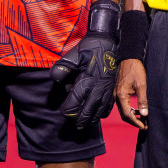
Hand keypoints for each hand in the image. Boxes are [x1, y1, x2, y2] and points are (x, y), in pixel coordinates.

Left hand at [50, 0, 120, 130]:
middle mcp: (97, 86)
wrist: (109, 40)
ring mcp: (106, 87)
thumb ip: (63, 68)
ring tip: (86, 125)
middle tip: (75, 127)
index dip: (69, 110)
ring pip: (100, 108)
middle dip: (81, 119)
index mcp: (87, 79)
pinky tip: (99, 116)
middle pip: (89, 108)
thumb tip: (55, 80)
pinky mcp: (112, 86)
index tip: (64, 114)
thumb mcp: (73, 54)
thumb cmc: (89, 48)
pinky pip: (109, 103)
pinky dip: (103, 112)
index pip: (76, 100)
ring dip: (93, 118)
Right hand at [114, 58, 147, 128]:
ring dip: (132, 117)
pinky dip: (130, 110)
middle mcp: (116, 97)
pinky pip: (123, 105)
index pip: (127, 114)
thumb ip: (142, 100)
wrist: (129, 59)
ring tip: (143, 119)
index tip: (144, 126)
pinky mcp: (119, 93)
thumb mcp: (141, 85)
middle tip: (145, 125)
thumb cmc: (135, 70)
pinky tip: (138, 111)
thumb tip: (144, 114)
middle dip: (134, 121)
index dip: (135, 122)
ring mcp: (116, 95)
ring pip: (123, 111)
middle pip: (124, 115)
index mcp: (121, 96)